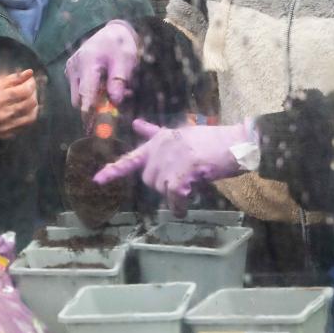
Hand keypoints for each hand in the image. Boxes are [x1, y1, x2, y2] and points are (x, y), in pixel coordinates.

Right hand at [0, 70, 37, 139]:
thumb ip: (12, 78)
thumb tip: (29, 72)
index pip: (24, 91)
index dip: (31, 83)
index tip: (30, 80)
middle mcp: (3, 114)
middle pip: (30, 102)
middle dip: (34, 92)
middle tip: (30, 88)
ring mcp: (6, 126)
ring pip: (31, 115)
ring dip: (34, 105)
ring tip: (29, 98)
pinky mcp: (8, 133)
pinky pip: (26, 125)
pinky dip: (29, 115)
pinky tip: (26, 109)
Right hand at [65, 20, 138, 111]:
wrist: (112, 32)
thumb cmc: (120, 46)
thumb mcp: (125, 61)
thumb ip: (119, 81)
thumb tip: (115, 101)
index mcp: (87, 62)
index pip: (85, 92)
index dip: (88, 111)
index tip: (91, 127)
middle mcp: (74, 67)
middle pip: (79, 99)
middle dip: (94, 106)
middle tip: (115, 103)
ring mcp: (70, 69)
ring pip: (78, 96)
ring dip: (93, 100)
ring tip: (112, 91)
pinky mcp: (71, 71)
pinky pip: (78, 89)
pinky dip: (90, 93)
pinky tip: (103, 85)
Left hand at [93, 118, 255, 215]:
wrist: (237, 142)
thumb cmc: (213, 141)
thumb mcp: (180, 133)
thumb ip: (156, 135)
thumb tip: (136, 125)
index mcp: (159, 140)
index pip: (132, 157)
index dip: (114, 170)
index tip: (97, 180)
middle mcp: (161, 147)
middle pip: (149, 181)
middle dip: (164, 186)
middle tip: (186, 180)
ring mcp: (171, 157)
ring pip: (162, 189)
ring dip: (176, 194)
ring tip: (194, 182)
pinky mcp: (184, 168)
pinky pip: (174, 196)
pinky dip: (179, 206)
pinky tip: (185, 207)